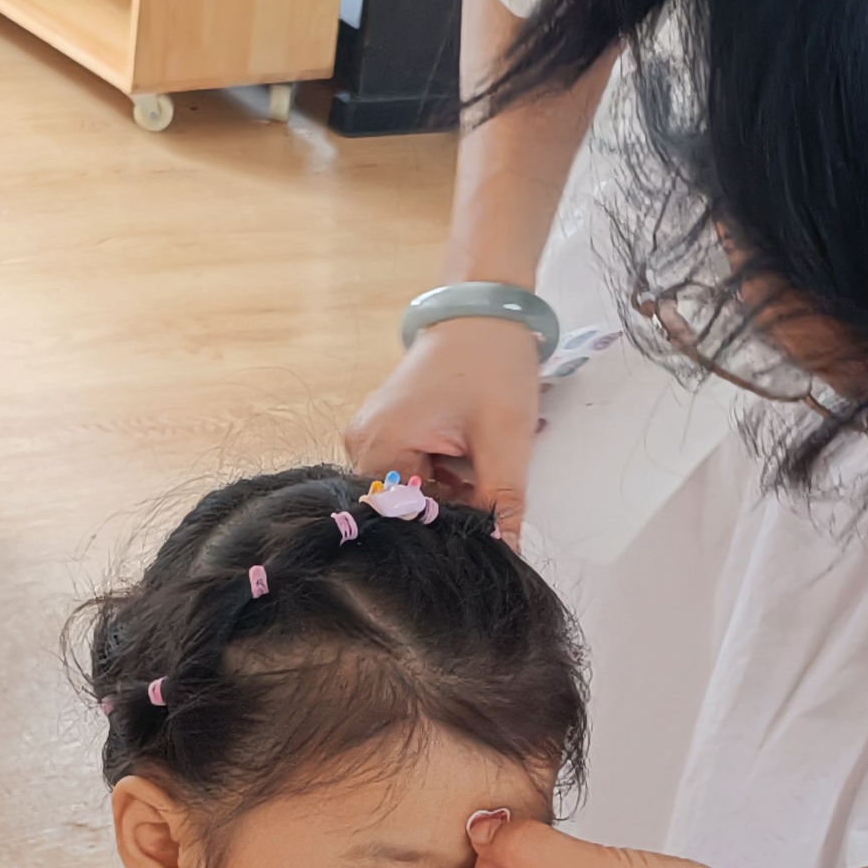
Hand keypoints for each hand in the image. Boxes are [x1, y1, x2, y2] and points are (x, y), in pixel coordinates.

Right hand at [342, 309, 544, 539]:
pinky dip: (442, 479)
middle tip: (489, 499)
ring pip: (412, 494)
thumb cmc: (492, 362)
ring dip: (448, 496)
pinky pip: (411, 474)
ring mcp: (370, 436)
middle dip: (449, 513)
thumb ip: (501, 503)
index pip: (406, 518)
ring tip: (479, 469)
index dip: (448, 532)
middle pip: (405, 509)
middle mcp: (361, 443)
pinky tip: (466, 463)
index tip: (484, 535)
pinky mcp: (386, 432)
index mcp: (379, 443)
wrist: (484, 312)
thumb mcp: (505, 438)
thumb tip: (506, 556)